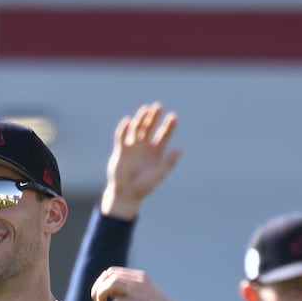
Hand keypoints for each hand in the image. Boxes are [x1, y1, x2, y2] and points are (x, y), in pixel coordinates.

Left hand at [90, 266, 186, 300]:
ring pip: (111, 283)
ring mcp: (141, 293)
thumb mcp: (143, 298)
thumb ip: (128, 293)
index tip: (100, 298)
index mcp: (140, 278)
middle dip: (97, 288)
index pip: (112, 272)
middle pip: (109, 275)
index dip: (101, 284)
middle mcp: (140, 281)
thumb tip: (109, 294)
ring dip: (101, 294)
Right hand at [101, 102, 181, 219]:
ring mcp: (133, 147)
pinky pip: (122, 136)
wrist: (125, 194)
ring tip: (145, 109)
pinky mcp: (121, 150)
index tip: (174, 116)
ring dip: (141, 119)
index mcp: (156, 152)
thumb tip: (180, 150)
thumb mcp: (158, 174)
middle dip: (154, 117)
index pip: (164, 135)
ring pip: (137, 128)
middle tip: (159, 106)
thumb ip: (168, 162)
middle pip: (150, 127)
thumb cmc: (144, 187)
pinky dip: (124, 128)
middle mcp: (145, 147)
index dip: (169, 126)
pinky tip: (128, 120)